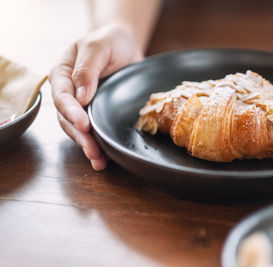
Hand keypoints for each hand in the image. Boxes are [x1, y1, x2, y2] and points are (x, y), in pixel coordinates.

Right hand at [49, 24, 143, 169]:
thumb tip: (80, 96)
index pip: (62, 96)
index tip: (84, 124)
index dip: (72, 112)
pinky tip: (103, 158)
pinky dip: (97, 144)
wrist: (124, 46)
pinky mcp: (96, 112)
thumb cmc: (110, 41)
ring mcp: (81, 104)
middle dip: (80, 135)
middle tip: (93, 150)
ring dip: (87, 145)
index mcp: (62, 73)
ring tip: (98, 160)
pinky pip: (92, 131)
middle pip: (68, 118)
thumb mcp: (98, 47)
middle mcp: (68, 91)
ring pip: (78, 129)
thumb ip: (87, 68)